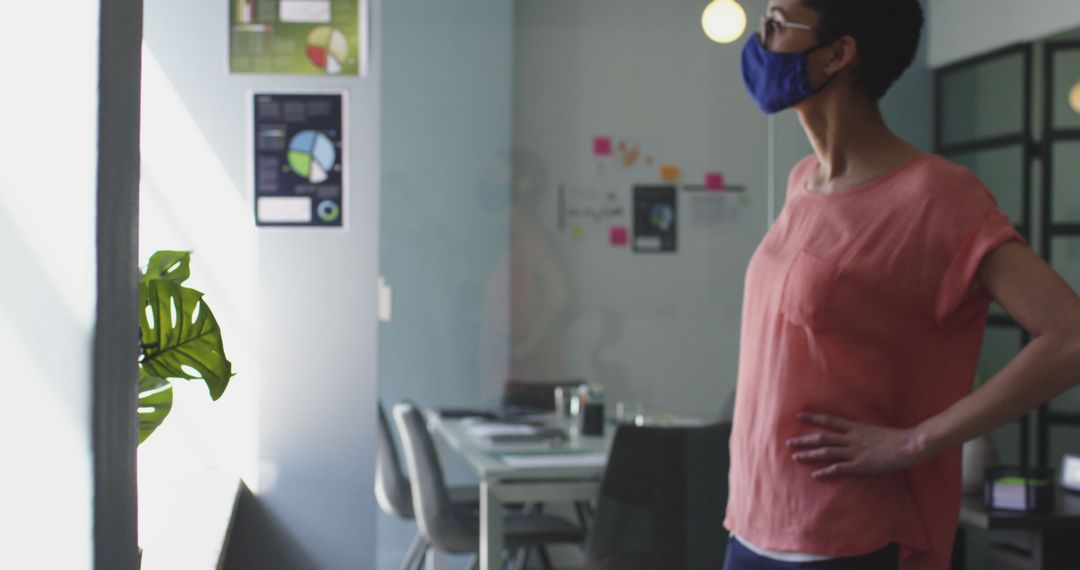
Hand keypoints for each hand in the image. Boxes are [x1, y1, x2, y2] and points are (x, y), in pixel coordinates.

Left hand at [786, 413, 927, 478]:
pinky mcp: (861, 465)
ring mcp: (856, 452)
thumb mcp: (875, 429)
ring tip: (795, 457)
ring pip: (827, 453)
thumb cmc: (896, 437)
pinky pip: (839, 468)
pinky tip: (815, 474)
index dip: (813, 418)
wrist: (910, 445)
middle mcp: (852, 438)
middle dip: (804, 440)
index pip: (829, 420)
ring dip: (810, 455)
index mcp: (856, 427)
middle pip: (823, 437)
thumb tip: (852, 430)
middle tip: (789, 442)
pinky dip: (826, 471)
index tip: (798, 416)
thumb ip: (861, 430)